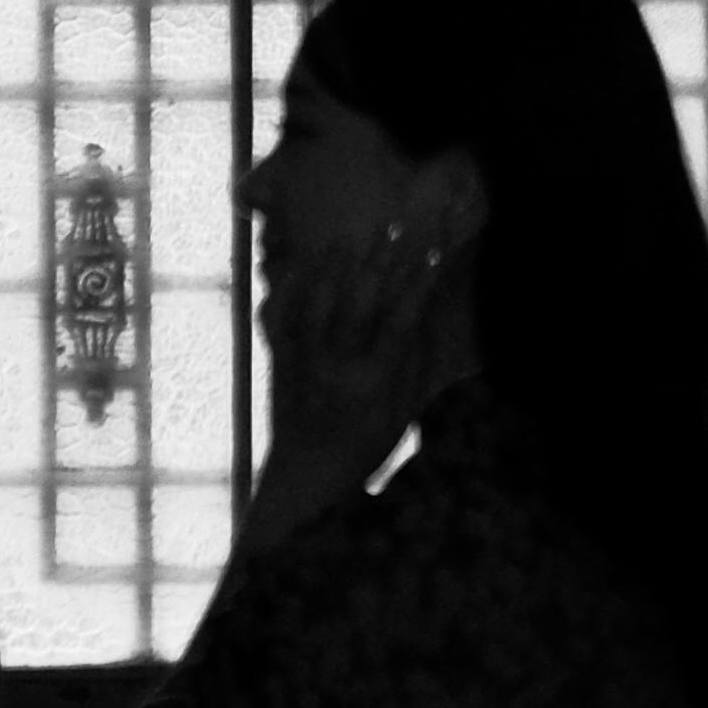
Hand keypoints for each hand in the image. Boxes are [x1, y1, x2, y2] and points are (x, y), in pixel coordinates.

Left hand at [252, 220, 455, 515]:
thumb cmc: (363, 449)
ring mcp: (304, 366)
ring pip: (315, 306)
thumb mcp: (400, 417)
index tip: (429, 251)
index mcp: (373, 385)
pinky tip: (296, 266)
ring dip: (331, 268)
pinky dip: (286, 292)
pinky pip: (278, 321)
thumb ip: (411, 369)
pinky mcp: (279, 364)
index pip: (399, 323)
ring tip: (345, 237)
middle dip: (377, 263)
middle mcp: (337, 371)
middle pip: (357, 305)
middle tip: (390, 227)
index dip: (416, 284)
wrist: (306, 479)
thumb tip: (423, 318)